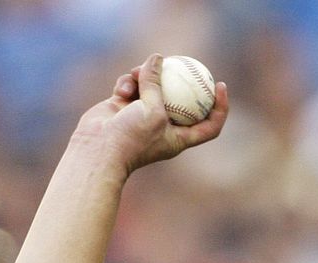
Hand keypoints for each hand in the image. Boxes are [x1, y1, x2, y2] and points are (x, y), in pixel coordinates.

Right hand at [72, 53, 228, 176]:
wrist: (98, 149)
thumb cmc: (131, 138)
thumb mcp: (152, 110)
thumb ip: (156, 83)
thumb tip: (158, 58)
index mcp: (180, 138)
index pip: (209, 125)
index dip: (220, 107)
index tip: (220, 85)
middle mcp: (164, 126)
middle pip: (181, 99)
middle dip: (179, 80)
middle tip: (182, 61)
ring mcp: (144, 115)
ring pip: (152, 86)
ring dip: (144, 76)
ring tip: (135, 74)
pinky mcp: (124, 106)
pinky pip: (132, 85)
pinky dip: (127, 83)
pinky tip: (121, 89)